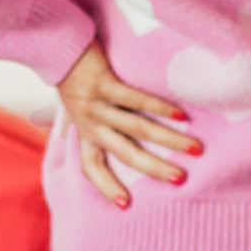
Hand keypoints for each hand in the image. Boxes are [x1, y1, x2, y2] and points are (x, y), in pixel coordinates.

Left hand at [55, 40, 202, 207]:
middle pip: (125, 152)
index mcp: (83, 133)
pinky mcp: (104, 83)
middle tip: (180, 179)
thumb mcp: (77, 109)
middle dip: (154, 168)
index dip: (105, 186)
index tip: (124, 204)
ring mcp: (97, 104)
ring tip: (193, 149)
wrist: (57, 46)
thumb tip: (112, 141)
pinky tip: (181, 116)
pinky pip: (135, 99)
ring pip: (136, 128)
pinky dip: (160, 108)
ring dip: (168, 140)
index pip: (91, 167)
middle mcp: (90, 123)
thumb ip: (92, 126)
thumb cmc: (73, 78)